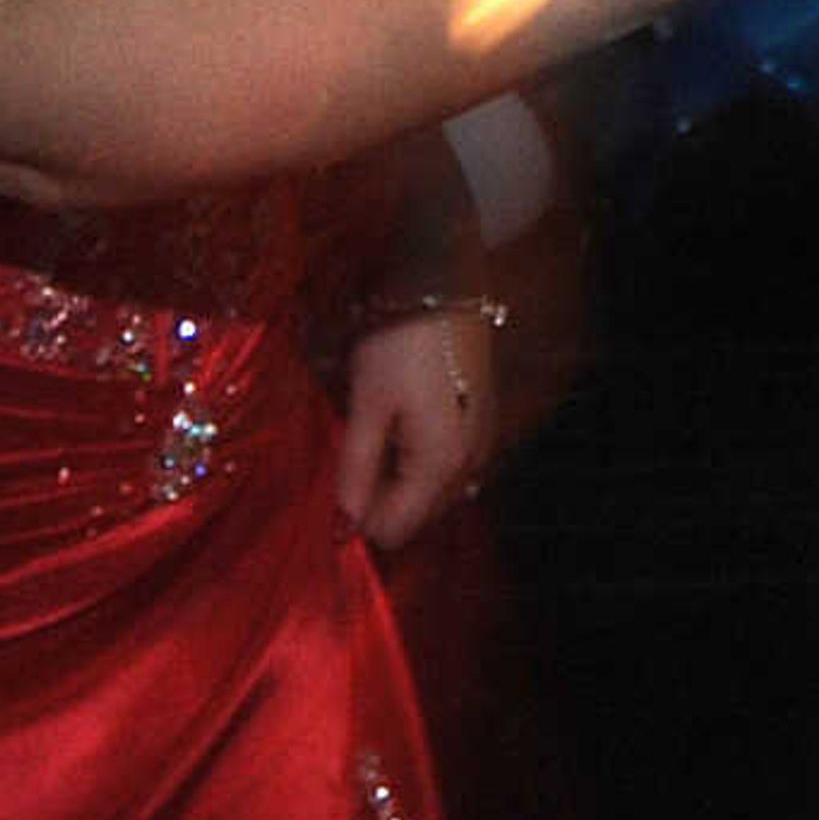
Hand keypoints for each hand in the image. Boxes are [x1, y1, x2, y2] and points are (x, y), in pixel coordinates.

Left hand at [333, 305, 499, 548]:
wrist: (447, 288)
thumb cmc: (400, 343)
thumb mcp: (367, 404)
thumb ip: (356, 468)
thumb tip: (342, 524)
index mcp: (440, 467)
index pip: (394, 530)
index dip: (358, 518)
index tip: (335, 481)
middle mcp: (470, 467)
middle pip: (417, 515)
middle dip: (380, 498)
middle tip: (352, 451)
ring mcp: (482, 446)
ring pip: (433, 492)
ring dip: (400, 479)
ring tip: (374, 433)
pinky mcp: (483, 425)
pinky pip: (447, 466)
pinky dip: (420, 460)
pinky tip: (401, 424)